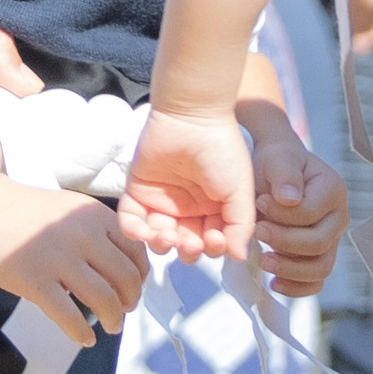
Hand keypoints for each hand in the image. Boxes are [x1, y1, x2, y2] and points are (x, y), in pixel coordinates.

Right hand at [0, 184, 150, 347]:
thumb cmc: (28, 212)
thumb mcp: (71, 210)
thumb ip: (98, 231)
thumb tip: (124, 268)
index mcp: (95, 216)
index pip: (135, 252)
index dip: (141, 276)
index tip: (134, 288)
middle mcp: (83, 236)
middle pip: (125, 279)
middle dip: (130, 301)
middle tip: (124, 310)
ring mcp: (59, 259)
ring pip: (103, 299)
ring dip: (113, 319)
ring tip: (111, 326)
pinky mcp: (35, 281)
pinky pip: (69, 315)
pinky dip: (81, 332)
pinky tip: (84, 338)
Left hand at [121, 102, 256, 262]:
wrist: (192, 116)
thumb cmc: (222, 149)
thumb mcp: (240, 189)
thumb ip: (242, 224)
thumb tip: (238, 257)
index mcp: (213, 210)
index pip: (211, 243)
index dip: (212, 249)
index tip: (214, 239)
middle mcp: (188, 210)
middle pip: (184, 245)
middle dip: (187, 250)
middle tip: (189, 241)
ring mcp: (161, 202)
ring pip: (157, 239)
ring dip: (161, 246)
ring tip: (167, 236)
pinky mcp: (138, 192)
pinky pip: (131, 220)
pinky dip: (134, 231)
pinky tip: (145, 231)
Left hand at [235, 101, 345, 296]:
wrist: (275, 173)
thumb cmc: (277, 163)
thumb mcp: (278, 158)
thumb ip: (285, 175)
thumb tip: (290, 200)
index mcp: (333, 191)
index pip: (311, 213)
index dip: (282, 214)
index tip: (258, 203)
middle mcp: (338, 218)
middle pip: (319, 244)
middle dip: (283, 242)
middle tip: (256, 231)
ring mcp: (331, 239)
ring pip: (320, 268)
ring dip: (289, 269)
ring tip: (262, 260)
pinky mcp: (319, 256)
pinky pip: (315, 282)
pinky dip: (296, 288)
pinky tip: (273, 282)